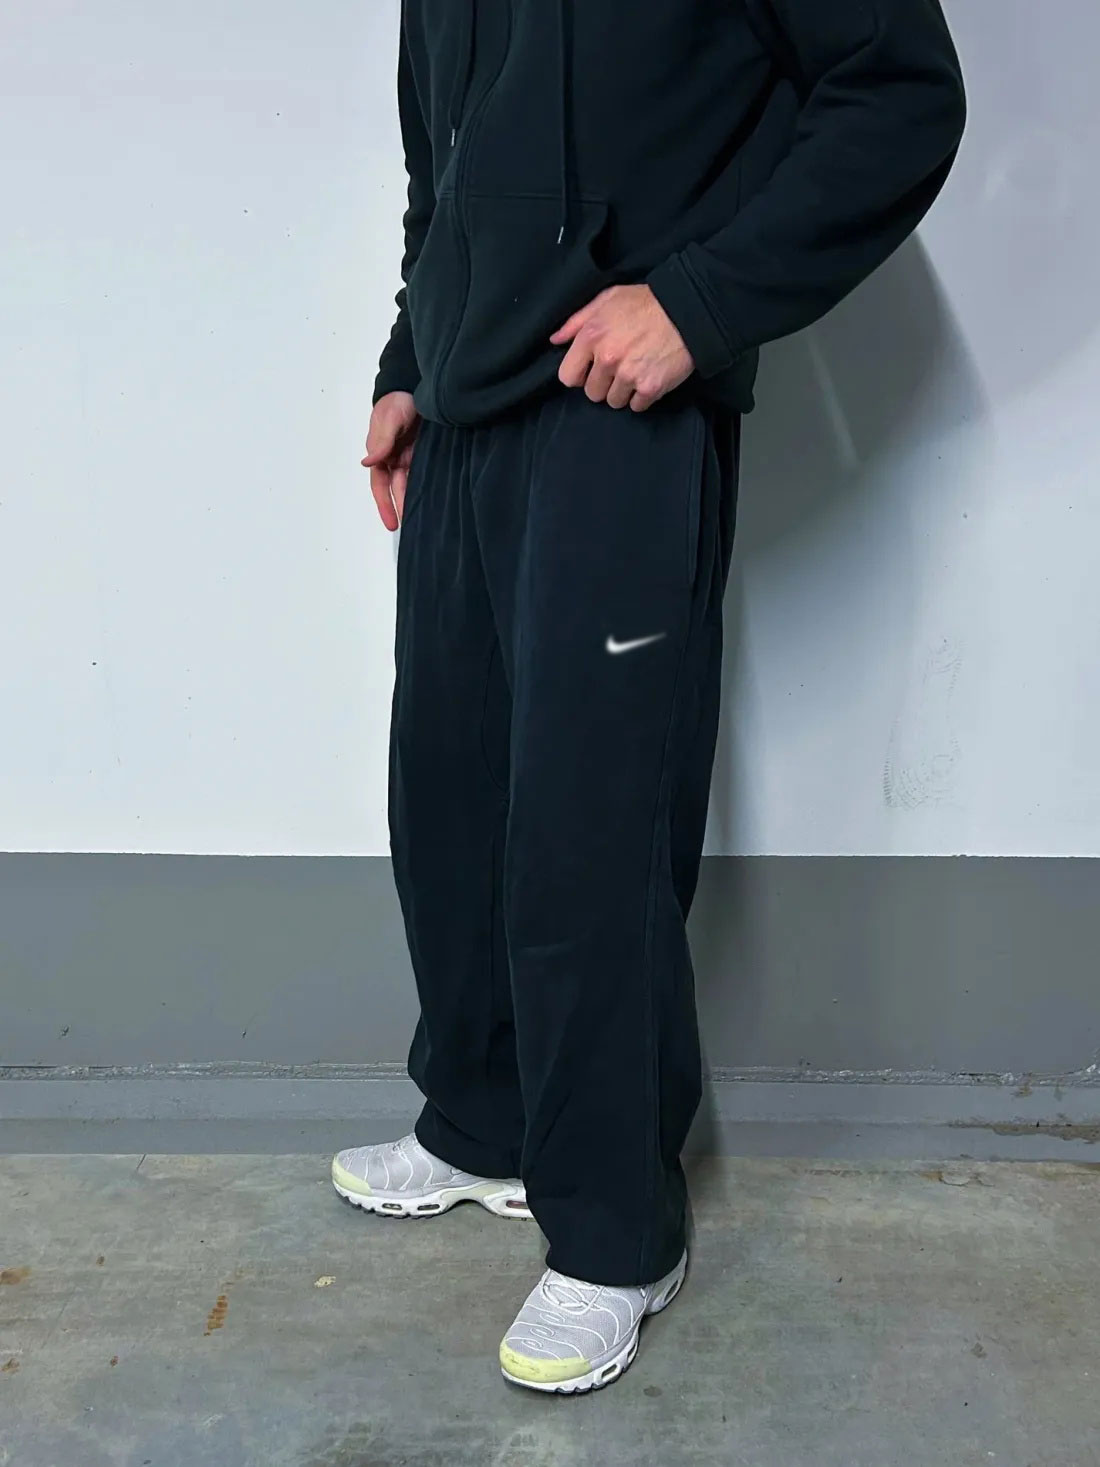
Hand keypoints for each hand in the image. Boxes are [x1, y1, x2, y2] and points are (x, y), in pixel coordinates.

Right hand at [361, 391, 419, 529]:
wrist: (415, 384)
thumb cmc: (397, 400)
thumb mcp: (389, 419)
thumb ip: (381, 441)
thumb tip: (367, 463)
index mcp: (381, 453)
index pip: (380, 485)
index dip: (385, 505)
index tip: (392, 524)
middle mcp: (394, 458)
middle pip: (398, 489)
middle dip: (402, 508)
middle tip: (412, 528)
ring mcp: (410, 456)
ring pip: (412, 483)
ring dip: (416, 499)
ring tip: (425, 519)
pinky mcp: (425, 451)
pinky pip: (425, 472)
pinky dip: (428, 485)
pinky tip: (436, 498)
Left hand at [551, 284, 694, 411]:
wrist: (689, 310)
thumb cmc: (647, 302)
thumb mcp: (608, 299)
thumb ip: (578, 321)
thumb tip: (555, 340)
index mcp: (592, 336)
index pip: (567, 377)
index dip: (580, 375)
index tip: (591, 370)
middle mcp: (607, 358)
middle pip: (592, 393)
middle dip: (603, 384)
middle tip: (620, 368)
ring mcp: (628, 375)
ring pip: (614, 402)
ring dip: (623, 392)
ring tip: (636, 371)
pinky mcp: (650, 388)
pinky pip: (636, 406)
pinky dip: (642, 397)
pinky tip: (649, 377)